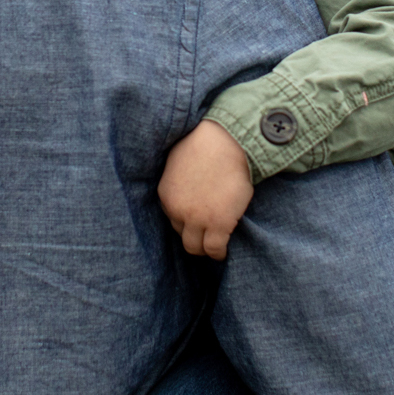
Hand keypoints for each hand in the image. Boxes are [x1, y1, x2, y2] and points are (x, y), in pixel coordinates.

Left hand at [157, 120, 253, 259]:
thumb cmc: (208, 145)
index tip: (197, 220)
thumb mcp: (180, 163)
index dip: (186, 220)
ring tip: (214, 247)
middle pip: (182, 235)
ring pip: (195, 247)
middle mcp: (177, 210)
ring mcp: (197, 219)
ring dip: (204, 248)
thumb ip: (180, 182)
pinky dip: (218, 253)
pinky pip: (214, 249)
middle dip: (193, 235)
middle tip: (206, 235)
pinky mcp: (218, 224)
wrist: (227, 141)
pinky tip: (223, 252)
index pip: (173, 218)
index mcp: (166, 195)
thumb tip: (188, 192)